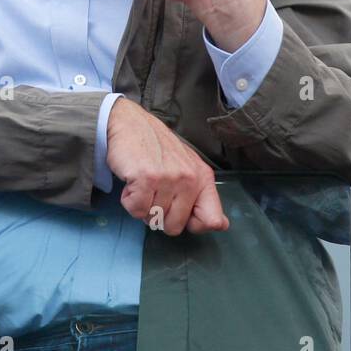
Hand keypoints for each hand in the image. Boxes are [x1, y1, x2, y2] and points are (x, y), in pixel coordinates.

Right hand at [105, 98, 229, 235]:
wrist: (130, 123)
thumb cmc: (157, 148)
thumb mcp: (187, 169)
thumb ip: (203, 198)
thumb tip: (221, 225)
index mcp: (203, 178)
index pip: (212, 220)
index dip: (191, 223)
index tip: (178, 209)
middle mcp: (189, 178)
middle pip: (174, 227)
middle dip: (159, 215)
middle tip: (154, 191)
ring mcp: (168, 178)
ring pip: (152, 219)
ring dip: (142, 204)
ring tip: (143, 182)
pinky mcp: (146, 178)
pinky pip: (136, 210)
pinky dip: (129, 200)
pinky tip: (133, 181)